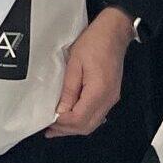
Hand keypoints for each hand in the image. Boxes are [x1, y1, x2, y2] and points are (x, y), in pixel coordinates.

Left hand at [48, 10, 130, 137]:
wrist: (114, 32)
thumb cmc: (94, 42)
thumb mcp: (74, 64)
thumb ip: (69, 90)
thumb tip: (61, 110)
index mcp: (99, 91)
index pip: (79, 118)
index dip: (62, 123)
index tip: (48, 121)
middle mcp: (108, 99)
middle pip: (87, 125)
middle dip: (67, 130)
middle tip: (49, 130)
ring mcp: (111, 98)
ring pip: (93, 123)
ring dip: (75, 127)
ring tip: (57, 127)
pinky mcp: (111, 94)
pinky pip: (97, 114)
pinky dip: (83, 119)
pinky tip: (71, 116)